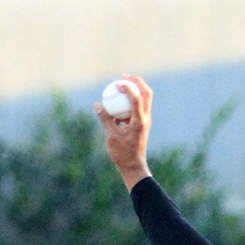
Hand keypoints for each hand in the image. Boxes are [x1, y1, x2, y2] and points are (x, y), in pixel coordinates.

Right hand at [96, 75, 152, 189]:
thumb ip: (105, 118)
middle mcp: (145, 119)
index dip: (128, 88)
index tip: (117, 83)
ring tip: (120, 86)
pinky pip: (138, 108)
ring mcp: (145, 121)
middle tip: (123, 77)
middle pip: (147, 94)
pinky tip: (117, 103)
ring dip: (134, 90)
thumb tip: (97, 104)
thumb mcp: (110, 135)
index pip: (137, 99)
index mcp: (140, 121)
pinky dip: (130, 102)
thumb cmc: (122, 153)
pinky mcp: (142, 124)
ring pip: (144, 100)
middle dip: (137, 82)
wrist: (133, 166)